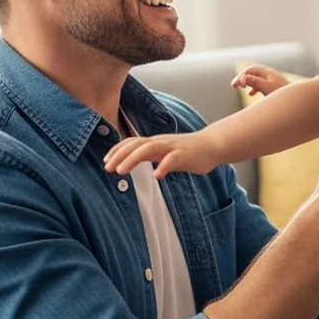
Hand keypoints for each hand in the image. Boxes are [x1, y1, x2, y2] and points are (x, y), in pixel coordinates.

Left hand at [104, 132, 221, 178]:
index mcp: (155, 142)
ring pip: (149, 148)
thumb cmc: (187, 151)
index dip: (117, 150)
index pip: (132, 142)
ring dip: (133, 159)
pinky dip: (163, 166)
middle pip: (137, 144)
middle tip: (108, 168)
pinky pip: (172, 159)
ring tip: (121, 171)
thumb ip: (151, 156)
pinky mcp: (185, 154)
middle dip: (120, 156)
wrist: (212, 146)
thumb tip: (132, 164)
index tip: (106, 161)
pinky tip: (156, 176)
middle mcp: (161, 142)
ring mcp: (173, 147)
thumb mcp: (165, 153)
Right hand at [232, 65, 290, 96]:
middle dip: (242, 78)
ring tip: (241, 88)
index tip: (236, 86)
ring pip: (256, 78)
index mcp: (268, 73)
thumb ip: (255, 82)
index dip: (241, 76)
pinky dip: (254, 88)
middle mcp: (270, 75)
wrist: (298, 101)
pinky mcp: (275, 88)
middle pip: (253, 73)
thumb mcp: (267, 88)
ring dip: (248, 82)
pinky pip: (261, 84)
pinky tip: (251, 94)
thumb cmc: (283, 93)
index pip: (251, 70)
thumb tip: (243, 78)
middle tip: (234, 86)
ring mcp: (273, 81)